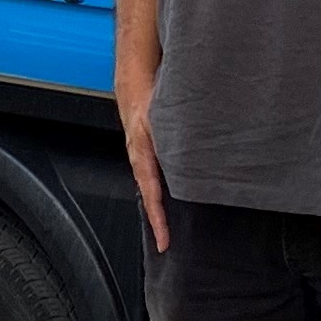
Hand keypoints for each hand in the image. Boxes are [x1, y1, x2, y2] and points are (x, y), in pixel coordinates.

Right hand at [114, 59, 170, 253]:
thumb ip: (171, 139)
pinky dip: (157, 191)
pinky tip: (171, 196)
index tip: (163, 241)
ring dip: (158, 207)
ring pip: (149, 187)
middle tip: (166, 244)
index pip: (150, 195)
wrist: (133, 76)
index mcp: (142, 154)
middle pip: (148, 197)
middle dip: (157, 221)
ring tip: (167, 229)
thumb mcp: (159, 117)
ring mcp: (140, 154)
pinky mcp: (145, 149)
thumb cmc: (147, 93)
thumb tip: (186, 160)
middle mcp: (139, 158)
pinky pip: (151, 175)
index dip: (158, 219)